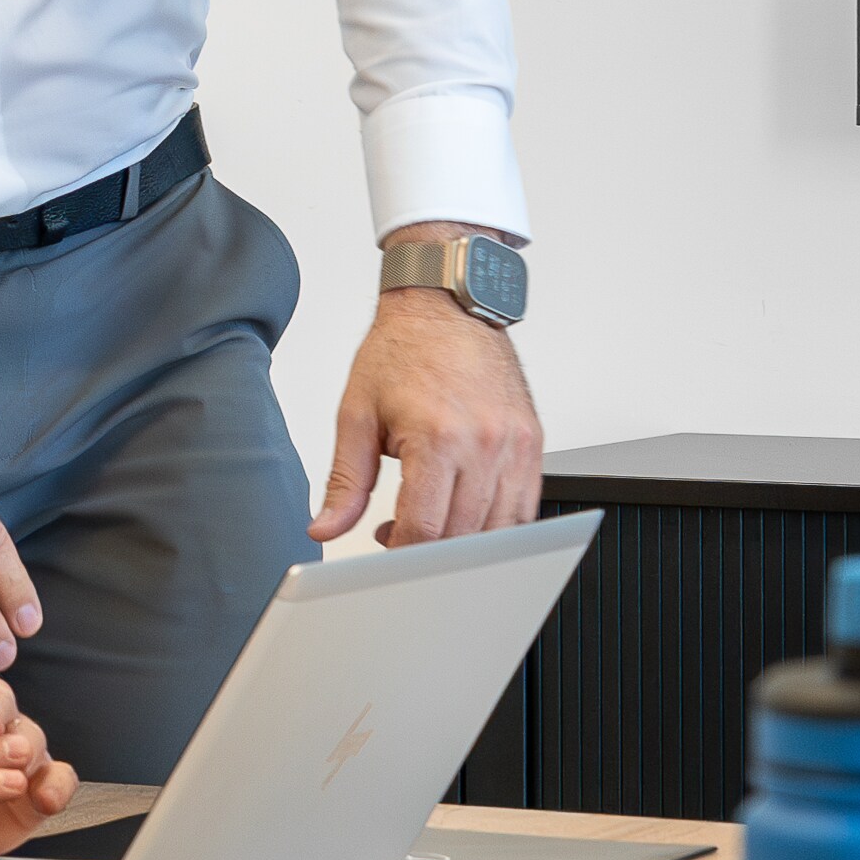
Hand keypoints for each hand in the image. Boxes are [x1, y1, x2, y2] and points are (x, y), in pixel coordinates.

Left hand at [310, 269, 542, 546]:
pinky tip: (466, 511)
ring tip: (432, 521)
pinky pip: (526, 506)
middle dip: (429, 550)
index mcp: (437, 437)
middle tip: (401, 535)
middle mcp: (485, 443)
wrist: (444, 306)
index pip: (425, 529)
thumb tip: (325, 526)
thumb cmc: (402, 352)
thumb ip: (344, 482)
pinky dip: (498, 523)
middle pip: (464, 536)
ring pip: (500, 530)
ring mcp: (516, 445)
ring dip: (465, 542)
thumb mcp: (356, 415)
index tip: (386, 548)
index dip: (401, 553)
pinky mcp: (533, 442)